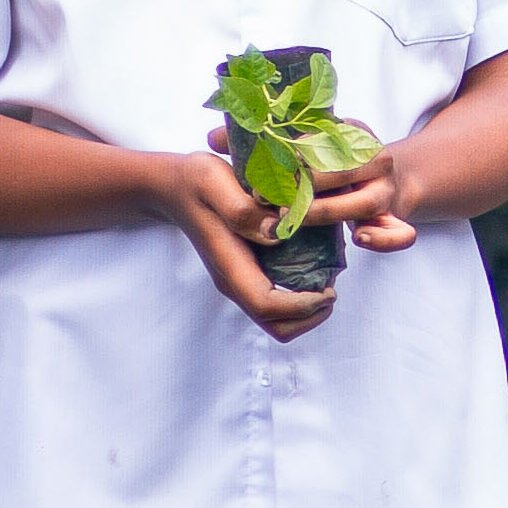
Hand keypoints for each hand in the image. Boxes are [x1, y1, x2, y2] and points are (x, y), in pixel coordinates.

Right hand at [140, 149, 330, 341]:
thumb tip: (276, 234)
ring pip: (277, 318)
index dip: (302, 305)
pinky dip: (300, 296)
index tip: (329, 288)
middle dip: (310, 316)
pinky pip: (276, 301)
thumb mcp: (215, 182)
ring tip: (327, 280)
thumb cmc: (196, 182)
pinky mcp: (247, 272)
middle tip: (332, 289)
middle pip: (275, 325)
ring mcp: (240, 279)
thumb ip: (242, 210)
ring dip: (307, 309)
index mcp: (229, 266)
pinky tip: (315, 267)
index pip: (267, 306)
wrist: (175, 186)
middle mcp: (235, 280)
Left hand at [202, 123, 428, 256]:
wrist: (382, 177)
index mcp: (354, 132)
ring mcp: (387, 191)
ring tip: (288, 221)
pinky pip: (400, 233)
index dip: (289, 157)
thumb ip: (258, 140)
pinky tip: (358, 238)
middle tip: (267, 201)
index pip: (322, 140)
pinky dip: (385, 238)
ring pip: (362, 203)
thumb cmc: (329, 161)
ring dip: (324, 212)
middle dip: (301, 188)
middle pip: (339, 172)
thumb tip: (212, 137)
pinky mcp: (393, 219)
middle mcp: (376, 159)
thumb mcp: (299, 142)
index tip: (262, 170)